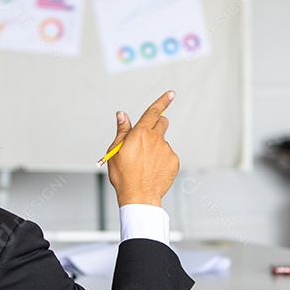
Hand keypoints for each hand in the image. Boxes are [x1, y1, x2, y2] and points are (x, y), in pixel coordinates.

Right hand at [106, 90, 178, 206]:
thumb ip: (122, 131)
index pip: (153, 112)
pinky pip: (168, 155)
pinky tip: (153, 170)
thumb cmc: (124, 175)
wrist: (139, 196)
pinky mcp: (174, 161)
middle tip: (146, 138)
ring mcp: (167, 150)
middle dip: (157, 124)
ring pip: (163, 142)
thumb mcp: (115, 151)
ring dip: (156, 147)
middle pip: (162, 122)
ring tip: (145, 164)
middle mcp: (156, 139)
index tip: (171, 93)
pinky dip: (162, 159)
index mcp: (140, 133)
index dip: (163, 101)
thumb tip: (122, 115)